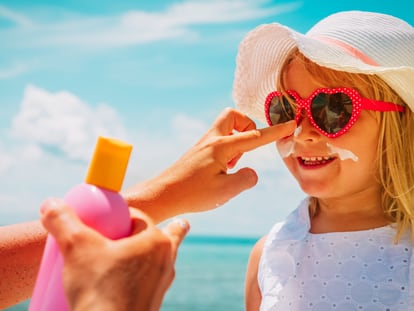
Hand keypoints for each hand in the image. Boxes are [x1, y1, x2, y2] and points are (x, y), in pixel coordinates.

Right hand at [40, 198, 188, 310]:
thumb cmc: (100, 291)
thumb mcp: (76, 248)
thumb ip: (63, 222)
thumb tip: (51, 204)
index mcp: (156, 241)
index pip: (137, 217)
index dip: (119, 215)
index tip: (104, 220)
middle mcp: (165, 261)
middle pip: (156, 236)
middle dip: (150, 230)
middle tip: (136, 230)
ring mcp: (161, 283)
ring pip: (157, 259)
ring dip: (150, 253)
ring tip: (153, 248)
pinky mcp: (152, 302)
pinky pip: (150, 281)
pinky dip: (142, 276)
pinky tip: (132, 281)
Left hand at [124, 107, 295, 221]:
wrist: (163, 194)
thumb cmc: (193, 193)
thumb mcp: (226, 191)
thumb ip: (246, 179)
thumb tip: (252, 172)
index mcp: (221, 146)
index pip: (255, 136)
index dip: (276, 131)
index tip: (291, 124)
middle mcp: (212, 140)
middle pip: (233, 115)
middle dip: (247, 126)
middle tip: (247, 149)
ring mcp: (203, 144)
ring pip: (226, 127)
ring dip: (237, 140)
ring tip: (231, 166)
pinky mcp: (198, 151)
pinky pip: (218, 140)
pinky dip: (227, 149)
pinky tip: (221, 170)